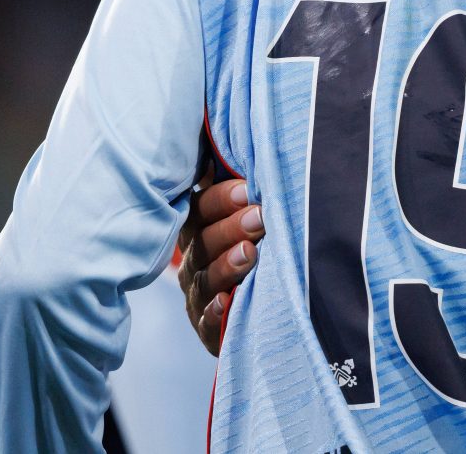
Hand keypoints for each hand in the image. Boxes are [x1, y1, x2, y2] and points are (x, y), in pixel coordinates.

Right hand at [177, 178, 263, 356]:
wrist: (270, 303)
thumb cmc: (261, 241)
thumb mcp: (251, 211)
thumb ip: (246, 184)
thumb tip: (239, 135)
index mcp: (201, 227)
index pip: (201, 208)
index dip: (222, 198)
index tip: (249, 189)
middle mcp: (195, 259)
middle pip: (203, 241)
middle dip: (232, 227)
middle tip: (261, 217)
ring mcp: (199, 295)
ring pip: (205, 279)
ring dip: (226, 265)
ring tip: (250, 254)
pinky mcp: (208, 330)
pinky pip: (206, 323)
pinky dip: (215, 314)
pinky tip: (227, 303)